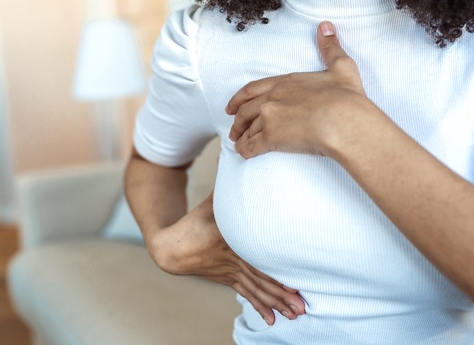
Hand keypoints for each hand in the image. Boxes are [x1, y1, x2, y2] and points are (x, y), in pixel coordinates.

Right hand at [148, 192, 305, 324]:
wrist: (171, 245)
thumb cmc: (197, 219)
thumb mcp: (214, 198)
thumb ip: (230, 178)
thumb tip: (239, 152)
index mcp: (232, 241)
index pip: (257, 260)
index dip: (276, 273)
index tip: (296, 283)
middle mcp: (234, 261)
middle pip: (262, 281)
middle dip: (283, 294)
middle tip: (302, 306)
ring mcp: (231, 273)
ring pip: (258, 291)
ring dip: (277, 303)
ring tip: (296, 315)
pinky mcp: (229, 280)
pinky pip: (247, 295)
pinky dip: (261, 307)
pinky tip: (272, 321)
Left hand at [226, 21, 372, 158]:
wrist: (345, 121)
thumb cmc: (346, 97)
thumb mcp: (341, 67)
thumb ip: (330, 47)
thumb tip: (325, 26)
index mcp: (286, 82)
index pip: (254, 89)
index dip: (240, 98)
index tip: (232, 105)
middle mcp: (273, 98)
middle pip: (246, 110)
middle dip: (237, 120)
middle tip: (233, 128)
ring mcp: (270, 118)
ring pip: (248, 128)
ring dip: (241, 136)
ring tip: (238, 143)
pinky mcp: (272, 138)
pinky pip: (252, 145)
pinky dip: (245, 149)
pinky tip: (243, 153)